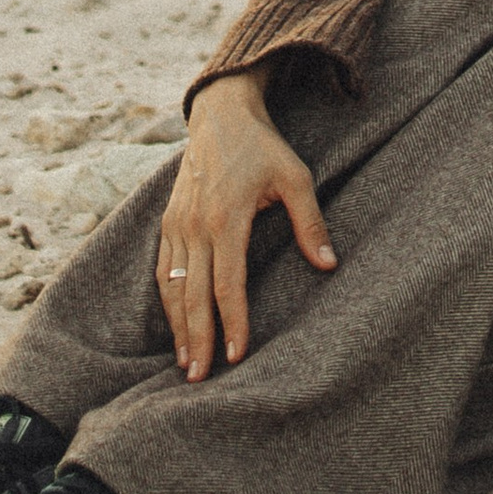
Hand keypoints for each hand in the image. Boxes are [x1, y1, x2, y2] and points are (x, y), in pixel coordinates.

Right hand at [156, 70, 332, 378]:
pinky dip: (167, 300)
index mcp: (226, 217)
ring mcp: (176, 223)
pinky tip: (175, 324)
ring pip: (172, 286)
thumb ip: (311, 222)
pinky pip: (163, 269)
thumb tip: (329, 265)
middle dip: (198, 339)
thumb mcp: (295, 177)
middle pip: (193, 294)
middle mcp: (195, 224)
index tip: (236, 355)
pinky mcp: (167, 221)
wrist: (220, 114)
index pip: (228, 283)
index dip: (232, 321)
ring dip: (178, 327)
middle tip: (200, 379)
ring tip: (186, 362)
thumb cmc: (262, 147)